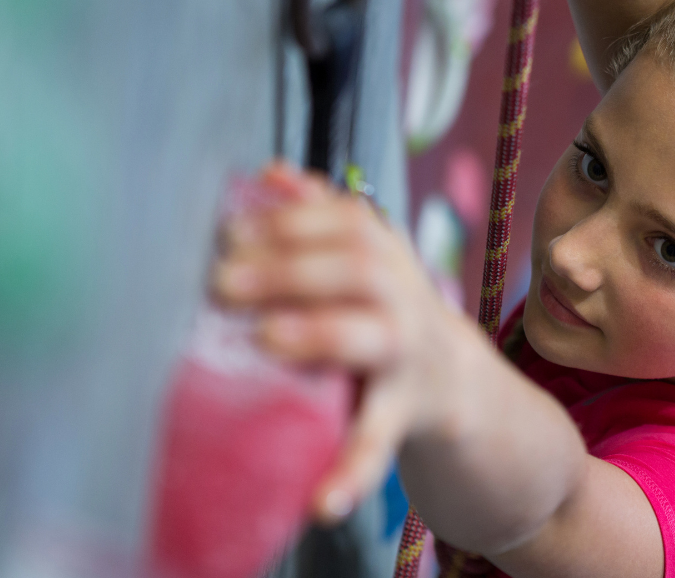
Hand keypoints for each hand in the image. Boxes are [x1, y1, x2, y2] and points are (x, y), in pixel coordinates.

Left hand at [212, 165, 471, 521]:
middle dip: (292, 268)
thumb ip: (320, 214)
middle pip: (358, 270)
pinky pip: (377, 441)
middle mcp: (403, 298)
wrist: (453, 382)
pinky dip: (350, 471)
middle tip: (221, 283)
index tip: (232, 233)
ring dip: (321, 334)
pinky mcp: (403, 413)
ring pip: (372, 339)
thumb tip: (270, 172)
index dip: (292, 223)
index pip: (348, 222)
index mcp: (387, 256)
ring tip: (269, 340)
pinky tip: (321, 502)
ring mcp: (407, 355)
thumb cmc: (385, 311)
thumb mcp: (366, 256)